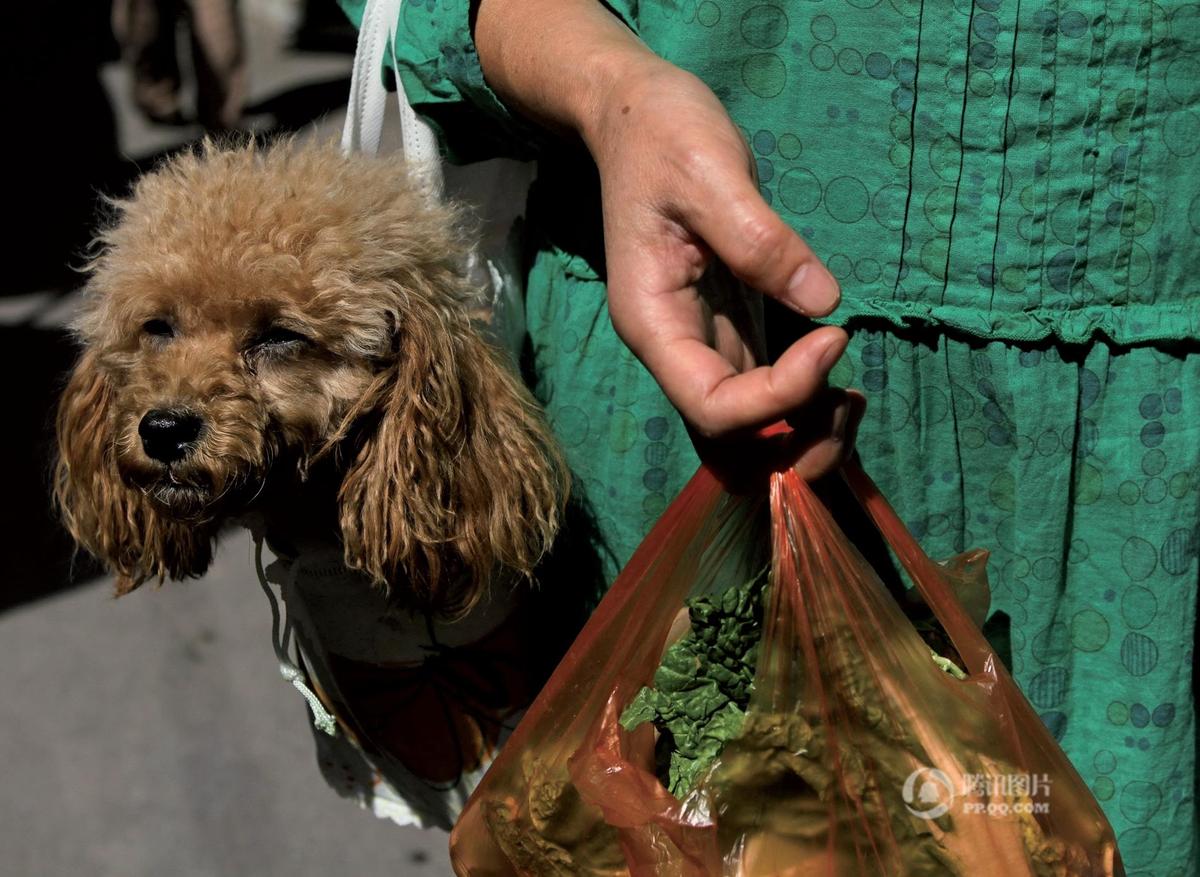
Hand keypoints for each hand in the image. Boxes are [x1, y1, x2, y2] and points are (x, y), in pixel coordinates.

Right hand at [475, 0, 863, 480]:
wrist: (635, 117)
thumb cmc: (661, 136)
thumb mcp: (709, 173)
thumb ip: (760, 239)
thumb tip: (823, 302)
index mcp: (655, 325)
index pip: (716, 408)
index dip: (781, 395)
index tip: (832, 336)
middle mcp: (676, 350)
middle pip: (730, 446)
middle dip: (793, 444)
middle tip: (851, 396)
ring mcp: (703, 345)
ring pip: (749, 433)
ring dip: (804, 435)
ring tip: (853, 395)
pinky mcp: (730, 330)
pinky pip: (765, 397)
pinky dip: (806, 404)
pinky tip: (840, 369)